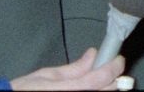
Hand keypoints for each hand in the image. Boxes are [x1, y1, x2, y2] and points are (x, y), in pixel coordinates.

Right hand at [10, 47, 125, 90]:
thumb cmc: (24, 90)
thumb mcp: (47, 74)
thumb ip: (74, 67)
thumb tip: (93, 55)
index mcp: (65, 89)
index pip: (100, 78)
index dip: (113, 66)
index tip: (118, 59)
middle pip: (107, 91)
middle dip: (112, 78)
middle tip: (110, 67)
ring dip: (105, 87)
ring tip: (99, 77)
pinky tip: (91, 87)